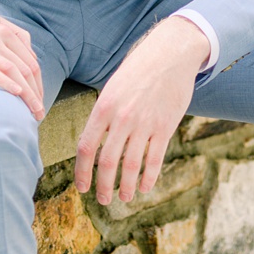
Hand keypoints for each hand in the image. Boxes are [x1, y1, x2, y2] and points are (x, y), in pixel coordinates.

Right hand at [0, 12, 44, 121]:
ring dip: (27, 94)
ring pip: (13, 71)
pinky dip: (6, 82)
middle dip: (36, 93)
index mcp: (5, 30)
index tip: (39, 100)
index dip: (38, 83)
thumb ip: (9, 36)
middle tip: (39, 112)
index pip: (30, 61)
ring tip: (33, 111)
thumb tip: (28, 57)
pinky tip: (15, 94)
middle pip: (25, 69)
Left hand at [75, 17, 209, 206]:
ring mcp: (145, 122)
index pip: (86, 147)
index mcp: (103, 107)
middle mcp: (122, 117)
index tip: (82, 187)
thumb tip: (96, 142)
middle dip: (103, 185)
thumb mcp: (113, 88)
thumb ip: (104, 115)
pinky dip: (149, 176)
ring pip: (132, 164)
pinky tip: (146, 187)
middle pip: (107, 161)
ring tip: (125, 197)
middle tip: (103, 200)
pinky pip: (155, 157)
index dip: (82, 172)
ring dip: (127, 186)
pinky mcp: (166, 125)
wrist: (171, 53)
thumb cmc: (139, 70)